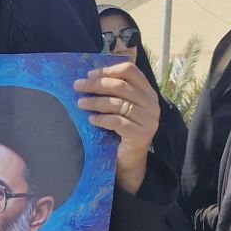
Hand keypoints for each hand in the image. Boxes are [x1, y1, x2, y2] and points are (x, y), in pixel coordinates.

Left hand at [75, 60, 157, 195]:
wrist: (128, 159)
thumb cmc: (121, 129)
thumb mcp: (119, 106)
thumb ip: (112, 90)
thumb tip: (89, 75)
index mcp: (147, 91)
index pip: (130, 71)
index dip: (108, 70)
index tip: (89, 74)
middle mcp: (152, 104)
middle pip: (121, 86)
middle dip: (96, 85)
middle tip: (78, 86)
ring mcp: (149, 120)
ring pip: (118, 104)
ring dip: (95, 102)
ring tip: (80, 103)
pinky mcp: (142, 135)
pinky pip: (118, 122)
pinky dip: (102, 119)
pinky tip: (91, 120)